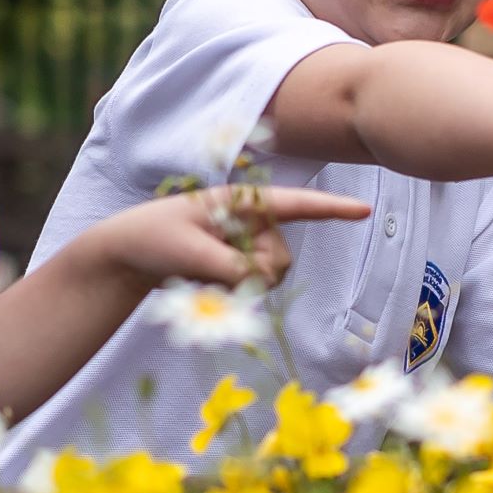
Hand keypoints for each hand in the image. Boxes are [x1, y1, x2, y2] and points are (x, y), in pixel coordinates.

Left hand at [70, 184, 371, 293]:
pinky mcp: (239, 265)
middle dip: (251, 273)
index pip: (295, 204)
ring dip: (235, 285)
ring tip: (198, 273)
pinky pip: (252, 288)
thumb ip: (232, 268)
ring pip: (269, 278)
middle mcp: (252, 221)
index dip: (331, 208)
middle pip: (280, 259)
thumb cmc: (154, 239)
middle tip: (207, 270)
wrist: (128, 255)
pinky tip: (200, 281)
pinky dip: (227, 292)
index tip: (364, 210)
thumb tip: (261, 282)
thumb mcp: (190, 253)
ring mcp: (247, 244)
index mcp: (241, 201)